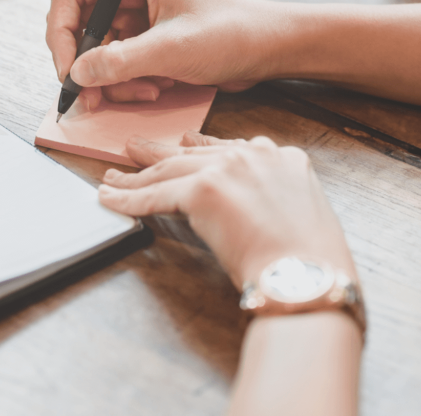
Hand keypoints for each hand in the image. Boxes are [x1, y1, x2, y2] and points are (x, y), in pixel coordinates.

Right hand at [46, 0, 286, 109]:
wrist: (268, 50)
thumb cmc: (232, 34)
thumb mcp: (172, 50)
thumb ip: (120, 62)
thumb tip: (77, 75)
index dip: (61, 34)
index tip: (68, 72)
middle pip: (79, 26)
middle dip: (87, 65)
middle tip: (90, 99)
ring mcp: (136, 12)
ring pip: (96, 51)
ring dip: (113, 79)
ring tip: (146, 91)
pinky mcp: (145, 36)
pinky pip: (116, 63)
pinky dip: (127, 82)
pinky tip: (156, 87)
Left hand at [98, 132, 356, 288]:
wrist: (306, 274)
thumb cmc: (310, 261)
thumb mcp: (303, 214)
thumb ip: (274, 198)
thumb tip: (249, 210)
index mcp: (284, 158)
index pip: (230, 149)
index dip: (201, 150)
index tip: (185, 145)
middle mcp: (255, 154)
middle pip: (193, 155)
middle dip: (161, 154)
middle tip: (137, 150)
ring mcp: (227, 169)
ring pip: (169, 170)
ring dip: (136, 175)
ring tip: (114, 175)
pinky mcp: (203, 190)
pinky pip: (155, 195)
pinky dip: (128, 198)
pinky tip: (110, 197)